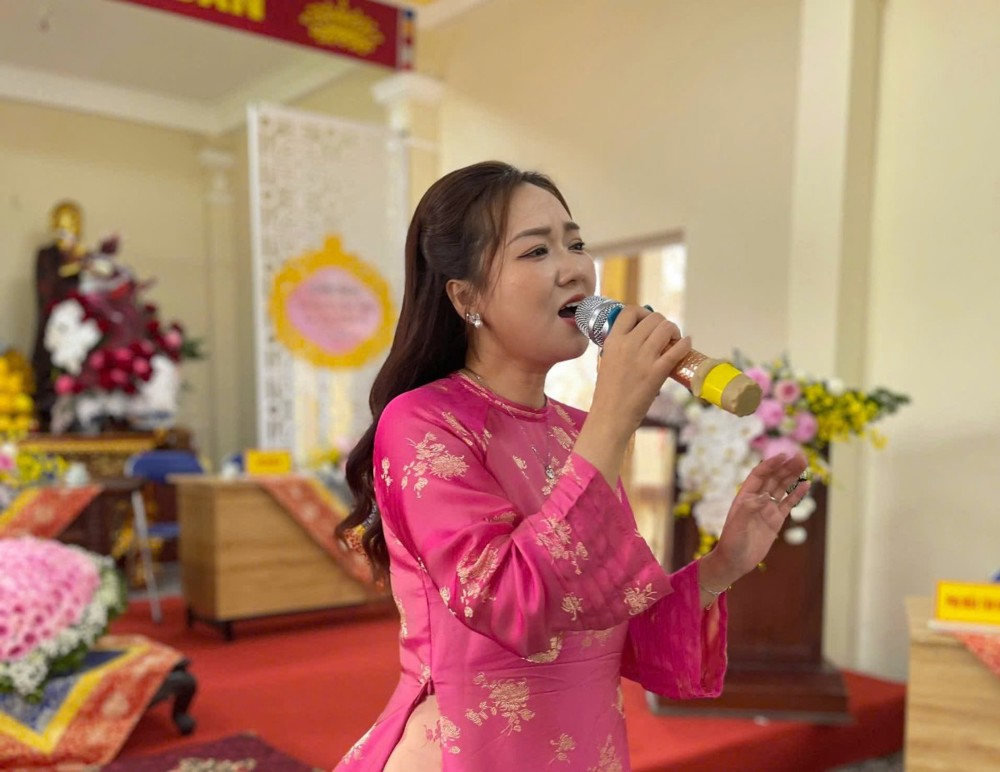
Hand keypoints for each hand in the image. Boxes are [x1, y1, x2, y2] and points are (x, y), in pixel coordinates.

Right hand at [589, 305, 691, 431]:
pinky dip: (685, 344)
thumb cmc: (608, 393)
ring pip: (666, 328)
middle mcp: (628, 345)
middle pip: (653, 318)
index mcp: (613, 341)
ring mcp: (643, 358)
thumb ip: (620, 347)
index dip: (642, 313)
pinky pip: (677, 349)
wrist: (610, 416)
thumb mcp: (607, 361)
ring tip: (674, 341)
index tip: (647, 322)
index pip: (629, 311)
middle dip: (662, 323)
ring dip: (674, 331)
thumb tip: (640, 336)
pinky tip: (686, 345)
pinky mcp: (657, 372)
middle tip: (665, 335)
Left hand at [710, 453, 811, 583]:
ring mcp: (767, 509)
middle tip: (801, 457)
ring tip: (804, 464)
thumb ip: (749, 509)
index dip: (770, 465)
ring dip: (793, 476)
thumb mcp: (737, 525)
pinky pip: (788, 504)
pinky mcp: (776, 520)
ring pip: (782, 488)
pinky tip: (806, 484)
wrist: (735, 561)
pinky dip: (797, 494)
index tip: (783, 456)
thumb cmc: (731, 543)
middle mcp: (756, 499)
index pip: (759, 475)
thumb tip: (764, 496)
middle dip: (786, 467)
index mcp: (745, 496)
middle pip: (773, 479)